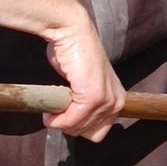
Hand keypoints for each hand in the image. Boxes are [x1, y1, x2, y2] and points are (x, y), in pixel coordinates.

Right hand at [43, 16, 125, 141]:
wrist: (72, 31)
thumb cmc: (73, 52)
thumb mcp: (84, 83)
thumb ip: (83, 102)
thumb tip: (68, 117)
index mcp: (117, 99)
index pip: (98, 131)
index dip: (78, 127)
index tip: (65, 116)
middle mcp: (117, 102)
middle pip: (88, 134)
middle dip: (68, 126)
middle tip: (56, 112)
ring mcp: (106, 100)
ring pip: (78, 128)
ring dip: (59, 123)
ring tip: (51, 110)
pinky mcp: (93, 97)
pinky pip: (71, 120)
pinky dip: (56, 120)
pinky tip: (49, 112)